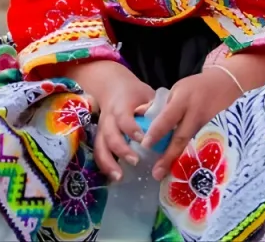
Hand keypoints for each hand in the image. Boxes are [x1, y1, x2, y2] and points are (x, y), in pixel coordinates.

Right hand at [65, 59, 154, 180]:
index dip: (131, 129)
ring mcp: (102, 129)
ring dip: (108, 162)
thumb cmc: (134, 94)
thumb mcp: (146, 95)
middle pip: (109, 135)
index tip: (143, 139)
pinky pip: (99, 152)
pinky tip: (114, 177)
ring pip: (100, 146)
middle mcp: (108, 119)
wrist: (111, 88)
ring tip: (119, 177)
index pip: (123, 119)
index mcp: (120, 107)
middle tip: (135, 161)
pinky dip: (104, 166)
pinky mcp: (100, 137)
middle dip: (121, 149)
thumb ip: (155, 109)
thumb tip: (165, 123)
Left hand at [143, 65, 251, 179]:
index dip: (156, 133)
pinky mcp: (219, 134)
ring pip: (193, 147)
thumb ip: (160, 105)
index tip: (145, 145)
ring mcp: (210, 126)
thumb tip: (140, 116)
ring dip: (180, 162)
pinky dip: (193, 159)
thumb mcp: (176, 90)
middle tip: (157, 173)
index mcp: (183, 102)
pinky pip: (203, 148)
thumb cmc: (196, 88)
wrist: (227, 85)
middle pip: (181, 138)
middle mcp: (197, 115)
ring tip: (168, 176)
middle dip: (168, 157)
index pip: (167, 118)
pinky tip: (186, 171)